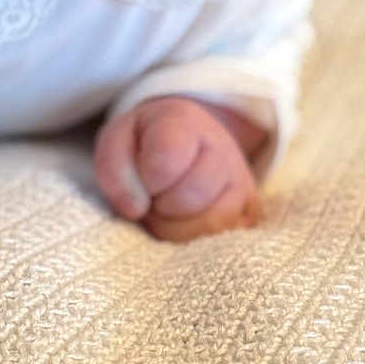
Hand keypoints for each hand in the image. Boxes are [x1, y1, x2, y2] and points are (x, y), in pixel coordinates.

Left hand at [93, 96, 265, 241]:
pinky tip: (188, 221)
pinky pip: (226, 240)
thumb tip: (135, 209)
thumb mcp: (117, 143)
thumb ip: (114, 170)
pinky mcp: (251, 212)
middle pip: (189, 197)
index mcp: (183, 122)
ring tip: (169, 209)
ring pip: (210, 225)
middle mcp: (222, 148)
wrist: (188, 142)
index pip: (165, 163)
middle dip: (160, 206)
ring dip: (177, 228)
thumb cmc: (145, 146)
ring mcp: (242, 182)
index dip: (145, 180)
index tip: (143, 176)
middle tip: (155, 195)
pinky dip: (198, 239)